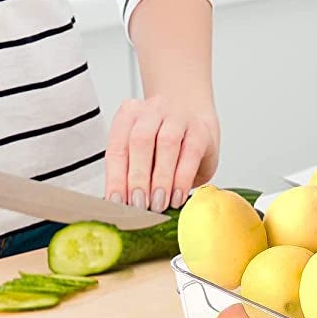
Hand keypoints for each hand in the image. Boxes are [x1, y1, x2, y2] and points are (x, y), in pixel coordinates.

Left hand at [104, 94, 219, 213]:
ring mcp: (178, 116)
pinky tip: (177, 196)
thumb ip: (131, 174)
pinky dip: (182, 178)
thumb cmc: (162, 143)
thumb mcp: (142, 154)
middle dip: (138, 177)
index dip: (116, 178)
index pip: (117, 147)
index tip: (117, 203)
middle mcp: (152, 111)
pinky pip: (191, 152)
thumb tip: (123, 206)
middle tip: (139, 205)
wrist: (194, 115)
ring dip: (160, 178)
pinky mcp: (201, 128)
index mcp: (129, 115)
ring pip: (166, 143)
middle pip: (140, 141)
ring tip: (158, 204)